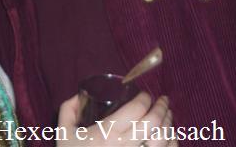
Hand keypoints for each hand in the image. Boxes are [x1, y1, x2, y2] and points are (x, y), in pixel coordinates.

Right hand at [58, 92, 176, 146]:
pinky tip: (170, 136)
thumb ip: (68, 109)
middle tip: (162, 100)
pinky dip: (172, 142)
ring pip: (164, 138)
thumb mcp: (63, 134)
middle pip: (154, 121)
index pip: (136, 108)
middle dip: (162, 106)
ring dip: (169, 122)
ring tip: (168, 115)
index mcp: (107, 134)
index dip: (145, 97)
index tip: (145, 94)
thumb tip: (81, 94)